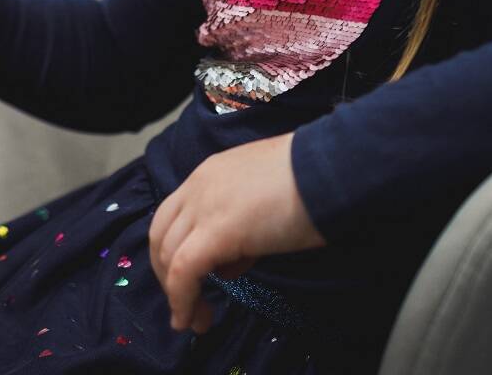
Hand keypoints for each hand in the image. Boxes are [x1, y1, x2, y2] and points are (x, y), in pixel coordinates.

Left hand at [147, 133, 324, 332]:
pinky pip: (184, 271)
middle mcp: (197, 187)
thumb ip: (241, 231)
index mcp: (209, 174)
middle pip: (161, 236)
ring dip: (176, 294)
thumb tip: (227, 266)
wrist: (330, 170)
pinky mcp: (216, 231)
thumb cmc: (312, 183)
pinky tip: (190, 319)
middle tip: (186, 304)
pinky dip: (182, 299)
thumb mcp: (265, 203)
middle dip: (167, 275)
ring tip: (194, 320)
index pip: (174, 216)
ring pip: (168, 256)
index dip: (174, 251)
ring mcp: (204, 207)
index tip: (192, 280)